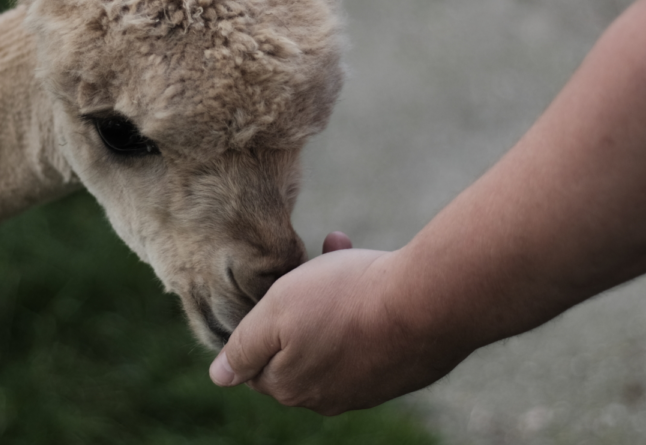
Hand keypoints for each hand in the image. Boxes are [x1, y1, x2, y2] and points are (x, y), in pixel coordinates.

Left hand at [208, 232, 460, 414]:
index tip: (277, 286)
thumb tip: (218, 377)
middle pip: (296, 345)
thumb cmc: (344, 302)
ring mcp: (366, 385)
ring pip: (332, 332)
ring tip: (339, 249)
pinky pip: (367, 332)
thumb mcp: (275, 315)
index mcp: (291, 388)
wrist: (427, 304)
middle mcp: (327, 396)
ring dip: (330, 293)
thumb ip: (243, 348)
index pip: (256, 364)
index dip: (262, 320)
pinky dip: (363, 301)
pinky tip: (369, 266)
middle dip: (297, 304)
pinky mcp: (397, 367)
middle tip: (307, 266)